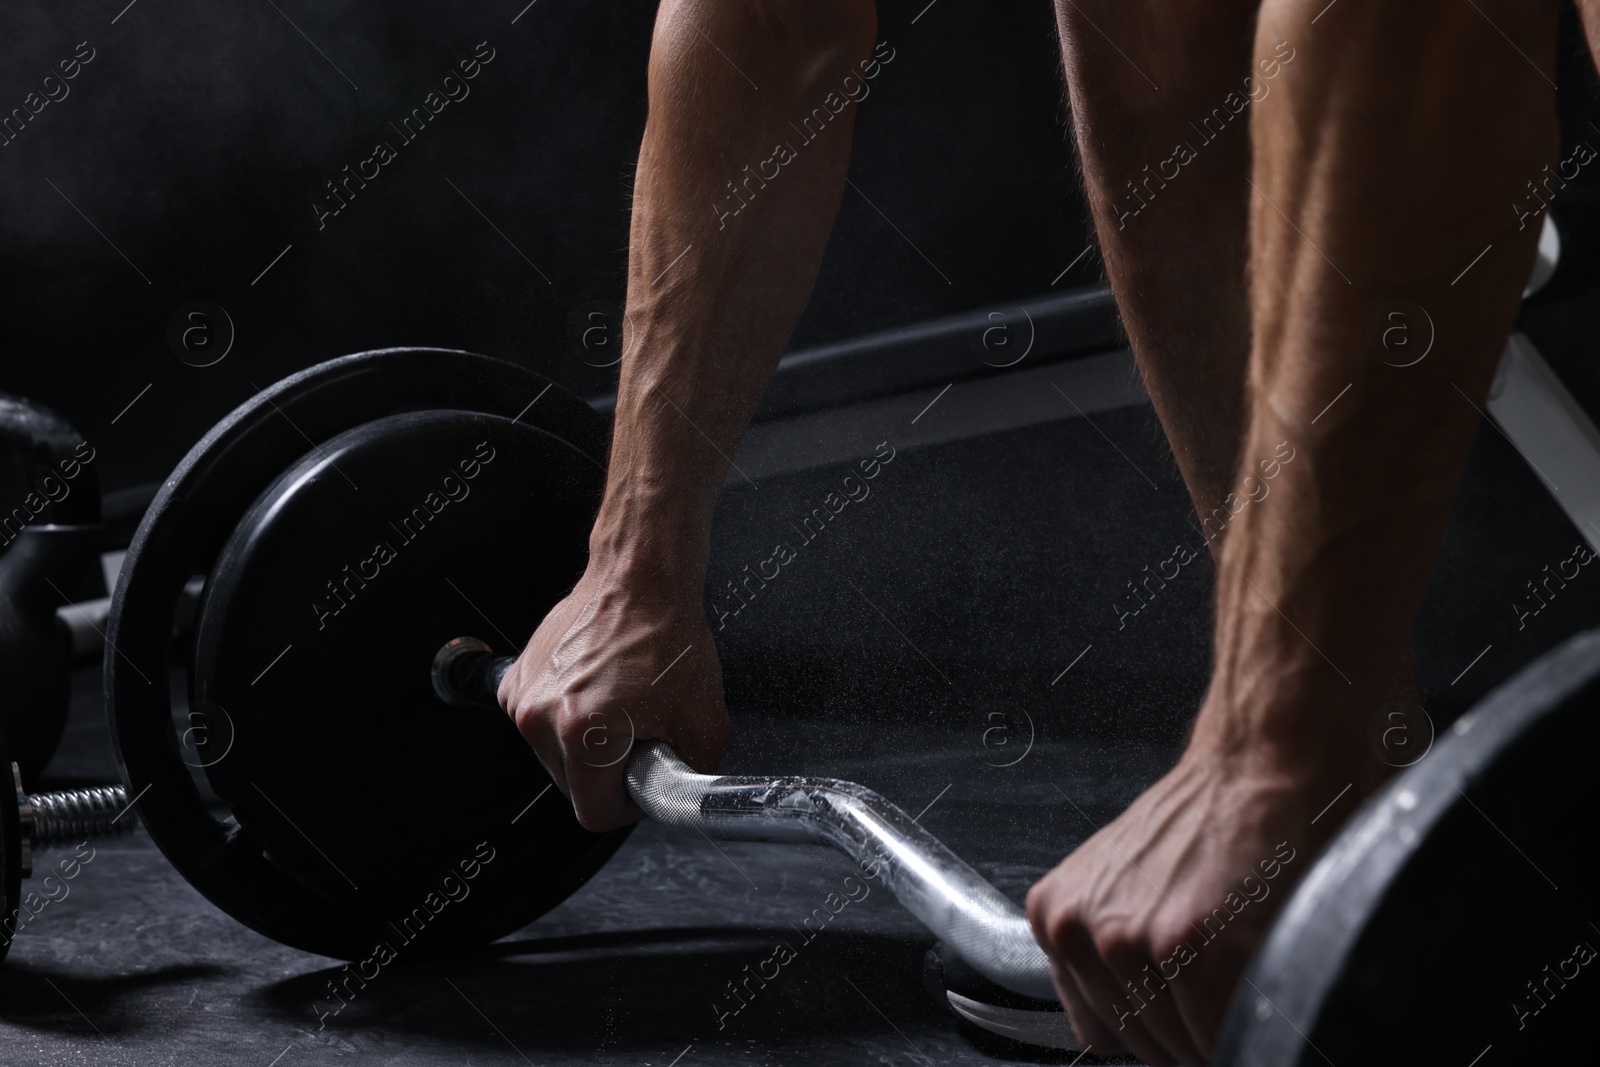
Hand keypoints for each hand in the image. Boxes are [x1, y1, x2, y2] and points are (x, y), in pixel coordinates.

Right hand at [498, 564, 727, 830]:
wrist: (639, 578)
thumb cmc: (668, 635)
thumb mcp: (704, 723)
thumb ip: (687, 780)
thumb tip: (672, 802)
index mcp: (583, 732)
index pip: (594, 814)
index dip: (629, 806)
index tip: (643, 783)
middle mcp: (542, 716)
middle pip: (572, 787)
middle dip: (609, 771)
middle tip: (640, 731)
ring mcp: (523, 697)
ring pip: (556, 757)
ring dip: (588, 744)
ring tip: (620, 703)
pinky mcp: (516, 680)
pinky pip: (543, 725)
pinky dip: (568, 718)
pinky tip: (597, 689)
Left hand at [1025, 743, 1337, 1065]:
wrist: (1254, 767)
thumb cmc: (1204, 822)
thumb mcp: (1120, 885)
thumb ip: (1105, 950)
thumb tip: (1123, 1025)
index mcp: (1055, 916)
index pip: (1100, 1028)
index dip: (1153, 1026)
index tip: (1184, 1014)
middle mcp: (1078, 930)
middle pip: (1139, 1042)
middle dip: (1186, 1033)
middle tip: (1223, 995)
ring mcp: (1127, 941)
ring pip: (1178, 1049)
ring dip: (1216, 1036)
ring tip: (1240, 981)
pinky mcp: (1185, 948)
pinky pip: (1215, 1036)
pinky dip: (1241, 1031)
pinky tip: (1255, 990)